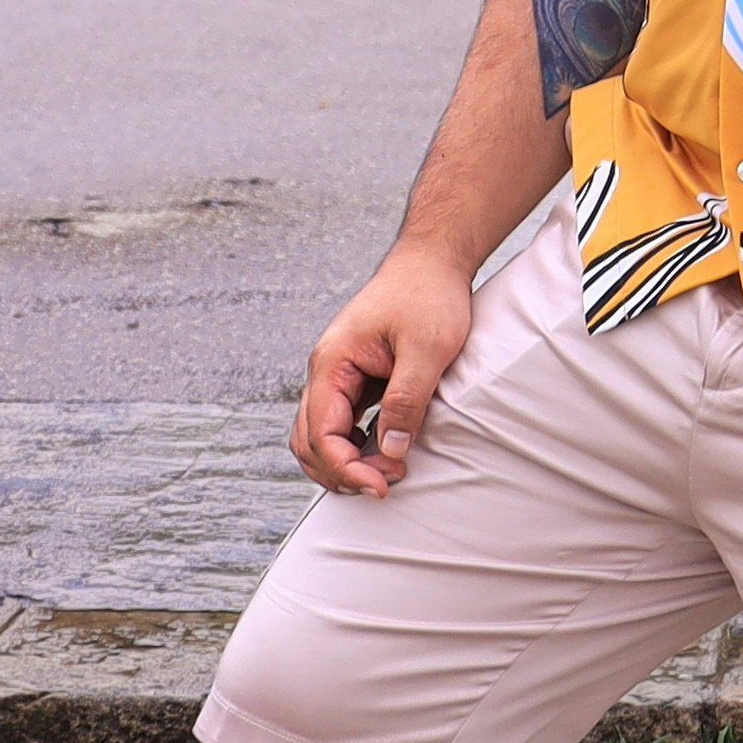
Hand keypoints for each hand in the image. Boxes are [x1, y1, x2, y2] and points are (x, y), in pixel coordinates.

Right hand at [292, 243, 476, 496]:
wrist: (433, 257)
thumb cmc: (429, 293)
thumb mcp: (426, 348)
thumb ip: (406, 399)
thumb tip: (391, 451)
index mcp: (333, 361)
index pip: (321, 433)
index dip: (347, 468)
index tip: (382, 485)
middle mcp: (327, 370)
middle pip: (309, 441)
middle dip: (341, 471)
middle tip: (385, 484)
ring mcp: (338, 373)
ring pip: (320, 434)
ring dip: (344, 462)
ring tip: (385, 473)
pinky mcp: (356, 376)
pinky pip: (342, 422)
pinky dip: (354, 446)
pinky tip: (384, 451)